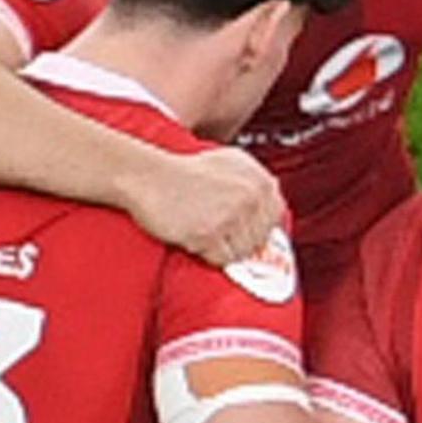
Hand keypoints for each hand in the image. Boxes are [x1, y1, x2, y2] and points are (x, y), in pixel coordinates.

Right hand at [131, 146, 289, 267]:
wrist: (145, 176)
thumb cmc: (181, 171)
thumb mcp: (228, 162)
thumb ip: (254, 181)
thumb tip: (275, 210)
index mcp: (259, 179)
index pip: (276, 217)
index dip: (257, 227)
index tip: (241, 229)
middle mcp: (250, 196)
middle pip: (260, 239)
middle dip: (239, 240)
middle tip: (216, 230)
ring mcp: (232, 215)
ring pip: (242, 253)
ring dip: (223, 248)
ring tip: (203, 231)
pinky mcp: (211, 233)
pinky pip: (222, 260)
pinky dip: (209, 255)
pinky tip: (195, 238)